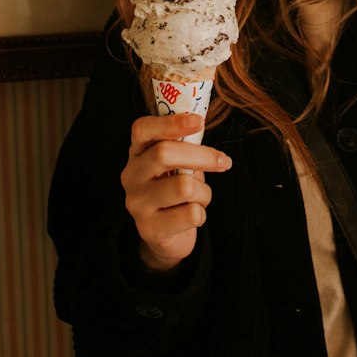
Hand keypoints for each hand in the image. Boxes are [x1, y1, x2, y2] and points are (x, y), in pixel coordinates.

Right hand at [121, 114, 231, 272]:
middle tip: (224, 162)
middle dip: (202, 156)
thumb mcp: (176, 164)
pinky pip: (191, 214)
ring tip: (200, 197)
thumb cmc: (174, 188)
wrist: (163, 234)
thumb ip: (184, 145)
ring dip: (204, 192)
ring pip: (184, 186)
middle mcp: (131, 176)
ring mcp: (138, 203)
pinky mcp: (151, 228)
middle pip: (164, 153)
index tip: (199, 121)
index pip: (143, 129)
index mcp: (137, 152)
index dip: (170, 123)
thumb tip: (202, 123)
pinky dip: (202, 213)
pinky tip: (192, 215)